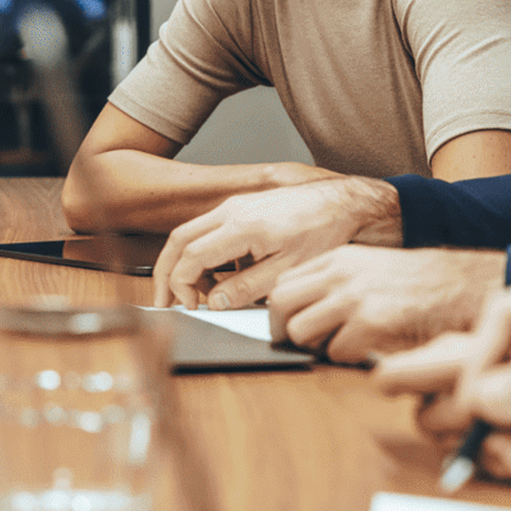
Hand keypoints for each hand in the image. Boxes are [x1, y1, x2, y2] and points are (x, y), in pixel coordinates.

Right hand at [151, 176, 399, 308]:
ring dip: (183, 261)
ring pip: (192, 231)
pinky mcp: (245, 205)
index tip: (190, 307)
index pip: (190, 256)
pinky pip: (211, 227)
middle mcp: (233, 209)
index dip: (181, 285)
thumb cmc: (324, 233)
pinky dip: (202, 251)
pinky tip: (217, 275)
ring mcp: (237, 204)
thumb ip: (247, 288)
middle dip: (166, 272)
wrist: (346, 203)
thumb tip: (214, 303)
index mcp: (240, 226)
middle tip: (164, 301)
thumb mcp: (288, 271)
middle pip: (179, 239)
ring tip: (190, 293)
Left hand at [267, 245, 505, 361]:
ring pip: (300, 331)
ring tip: (344, 345)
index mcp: (338, 259)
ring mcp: (354, 297)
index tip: (289, 327)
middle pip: (279, 306)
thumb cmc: (417, 284)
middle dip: (285, 331)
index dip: (282, 312)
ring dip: (317, 347)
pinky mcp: (370, 323)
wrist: (460, 286)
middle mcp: (340, 274)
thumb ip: (335, 285)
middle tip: (306, 344)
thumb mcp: (369, 270)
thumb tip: (300, 314)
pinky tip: (371, 348)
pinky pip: (336, 353)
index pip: (282, 285)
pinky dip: (349, 359)